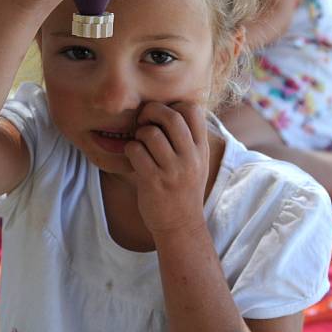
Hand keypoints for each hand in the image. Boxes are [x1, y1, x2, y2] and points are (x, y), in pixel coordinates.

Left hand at [124, 101, 209, 235]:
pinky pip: (136, 151)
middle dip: (152, 111)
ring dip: (139, 133)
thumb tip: (171, 109)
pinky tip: (134, 157)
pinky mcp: (153, 182)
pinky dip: (130, 149)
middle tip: (143, 121)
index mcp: (201, 149)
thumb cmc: (183, 190)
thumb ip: (188, 139)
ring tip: (139, 143)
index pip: (193, 109)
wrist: (181, 226)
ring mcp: (172, 170)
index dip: (173, 105)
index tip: (162, 116)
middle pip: (171, 116)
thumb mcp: (197, 163)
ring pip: (151, 133)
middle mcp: (190, 158)